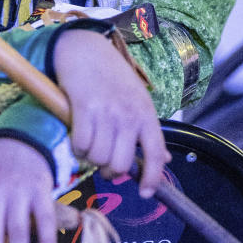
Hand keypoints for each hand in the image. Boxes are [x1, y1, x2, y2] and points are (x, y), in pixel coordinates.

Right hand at [52, 30, 167, 197]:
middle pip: (121, 163)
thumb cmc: (112, 78)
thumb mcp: (138, 102)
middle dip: (110, 171)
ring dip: (91, 158)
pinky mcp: (84, 109)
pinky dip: (77, 147)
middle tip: (104, 164)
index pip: (156, 154)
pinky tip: (78, 137)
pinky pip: (80, 145)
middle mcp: (129, 115)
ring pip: (98, 158)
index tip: (145, 192)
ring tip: (90, 145)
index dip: (152, 178)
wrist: (86, 50)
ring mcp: (106, 112)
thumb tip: (164, 160)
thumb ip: (148, 133)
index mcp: (146, 115)